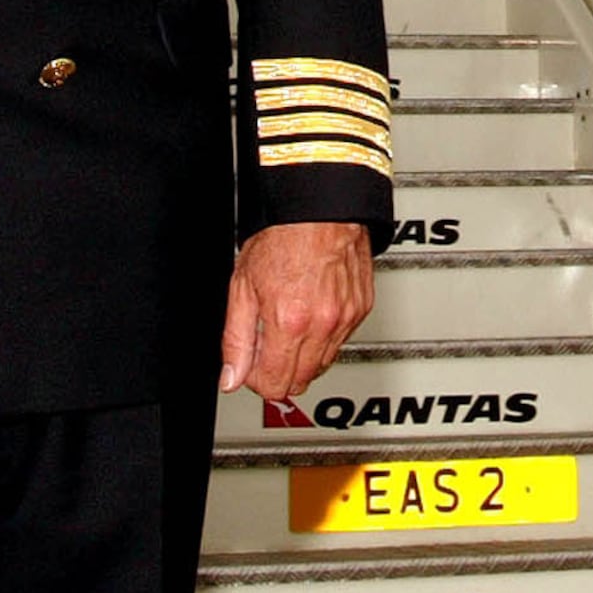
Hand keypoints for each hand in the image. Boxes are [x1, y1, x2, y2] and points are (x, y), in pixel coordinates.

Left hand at [222, 221, 372, 395]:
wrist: (319, 208)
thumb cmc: (281, 236)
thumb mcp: (242, 286)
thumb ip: (235, 340)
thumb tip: (232, 377)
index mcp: (289, 322)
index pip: (274, 385)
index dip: (256, 379)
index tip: (252, 364)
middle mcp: (322, 324)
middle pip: (300, 382)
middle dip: (279, 371)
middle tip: (267, 346)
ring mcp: (345, 318)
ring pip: (322, 365)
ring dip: (302, 356)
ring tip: (289, 325)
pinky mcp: (361, 309)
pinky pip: (341, 342)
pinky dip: (324, 337)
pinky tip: (311, 313)